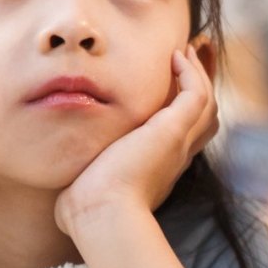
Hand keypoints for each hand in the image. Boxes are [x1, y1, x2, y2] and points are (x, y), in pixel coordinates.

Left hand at [55, 44, 217, 234]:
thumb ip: (80, 190)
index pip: (181, 138)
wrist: (100, 215)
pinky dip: (190, 72)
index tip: (165, 93)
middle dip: (198, 90)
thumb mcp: (85, 195)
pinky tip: (175, 55)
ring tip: (183, 52)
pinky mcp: (174, 130)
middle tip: (185, 63)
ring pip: (206, 104)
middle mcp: (176, 156)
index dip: (179, 114)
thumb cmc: (85, 212)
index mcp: (159, 170)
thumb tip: (60, 200)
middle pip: (204, 119)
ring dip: (198, 75)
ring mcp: (179, 143)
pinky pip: (197, 93)